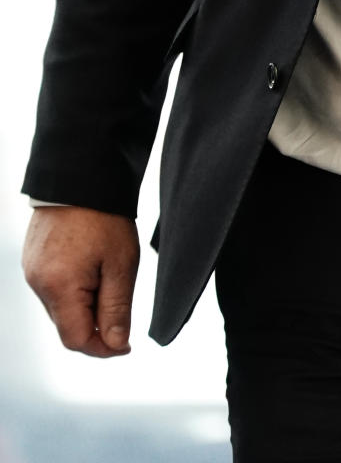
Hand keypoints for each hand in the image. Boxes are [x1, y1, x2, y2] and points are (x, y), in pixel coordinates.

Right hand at [22, 206, 139, 357]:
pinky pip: (54, 287)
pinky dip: (74, 288)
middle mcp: (38, 283)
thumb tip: (115, 343)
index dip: (103, 348)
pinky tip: (92, 267)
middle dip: (96, 325)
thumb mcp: (121, 264)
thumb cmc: (104, 216)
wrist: (82, 175)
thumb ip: (117, 309)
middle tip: (121, 305)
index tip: (126, 344)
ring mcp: (32, 270)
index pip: (76, 340)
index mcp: (58, 287)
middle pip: (67, 325)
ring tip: (108, 276)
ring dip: (85, 305)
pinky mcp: (33, 258)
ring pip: (60, 307)